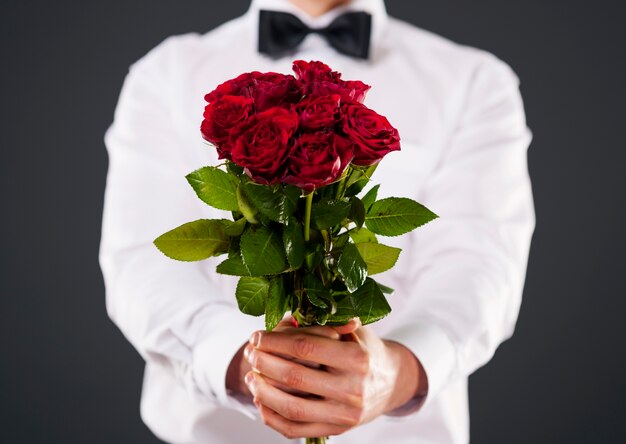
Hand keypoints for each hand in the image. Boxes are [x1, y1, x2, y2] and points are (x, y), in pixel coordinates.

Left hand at [243, 320, 427, 438]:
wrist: (393, 382)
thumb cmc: (366, 350)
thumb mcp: (352, 330)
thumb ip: (321, 325)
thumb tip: (283, 322)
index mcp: (356, 358)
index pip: (305, 348)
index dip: (274, 341)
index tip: (257, 335)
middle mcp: (352, 388)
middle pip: (294, 377)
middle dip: (264, 363)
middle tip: (250, 353)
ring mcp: (343, 414)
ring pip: (292, 408)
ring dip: (263, 392)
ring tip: (250, 376)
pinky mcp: (336, 430)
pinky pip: (296, 430)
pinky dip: (272, 418)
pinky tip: (260, 401)